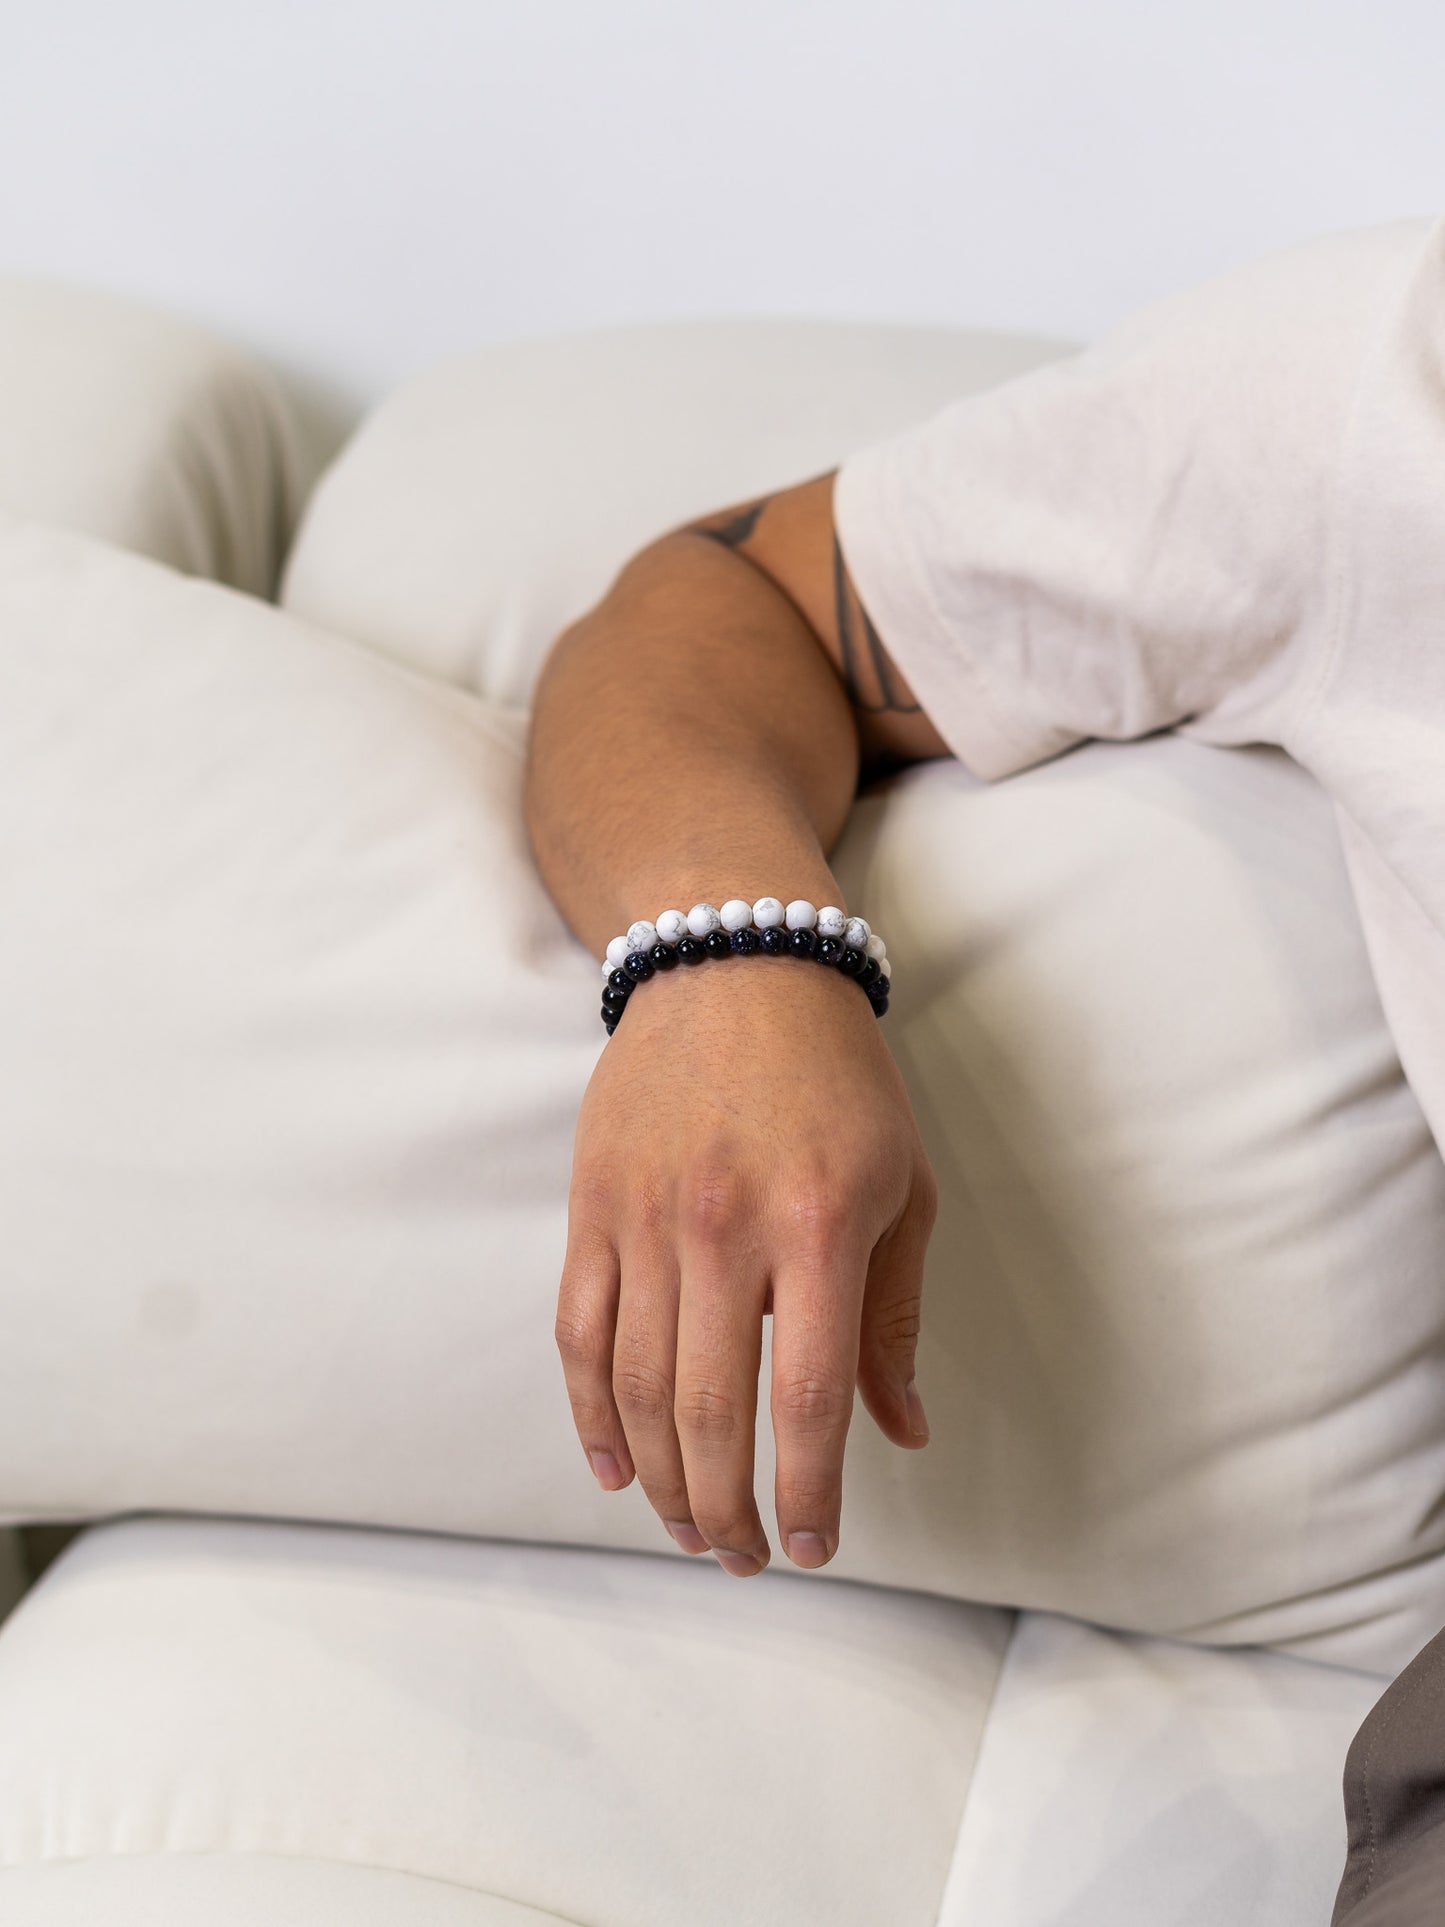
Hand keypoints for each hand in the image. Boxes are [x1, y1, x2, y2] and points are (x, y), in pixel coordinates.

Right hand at [555, 953, 936, 1575]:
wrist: (735, 962)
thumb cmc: (839, 1080)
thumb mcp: (903, 1186)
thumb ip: (894, 1317)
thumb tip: (904, 1434)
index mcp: (820, 1225)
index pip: (809, 1398)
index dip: (811, 1491)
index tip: (816, 1547)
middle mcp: (725, 1227)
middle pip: (712, 1414)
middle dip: (728, 1511)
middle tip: (747, 1557)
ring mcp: (646, 1217)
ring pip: (638, 1388)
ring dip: (661, 1481)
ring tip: (690, 1529)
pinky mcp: (593, 1205)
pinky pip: (579, 1333)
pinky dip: (590, 1413)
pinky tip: (613, 1468)